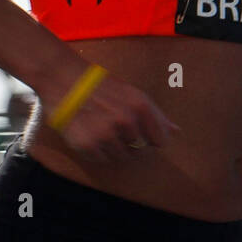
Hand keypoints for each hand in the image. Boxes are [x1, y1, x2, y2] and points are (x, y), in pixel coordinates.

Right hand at [41, 66, 179, 164]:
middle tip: (119, 130)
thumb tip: (177, 132)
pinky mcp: (87, 145)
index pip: (160, 140)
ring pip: (122, 157)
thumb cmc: (102, 86)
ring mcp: (106, 134)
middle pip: (141, 150)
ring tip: (104, 131)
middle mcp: (126, 121)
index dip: (153, 139)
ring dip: (116, 149)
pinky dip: (99, 153)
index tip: (145, 136)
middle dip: (133, 144)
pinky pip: (102, 160)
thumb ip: (156, 115)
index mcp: (141, 106)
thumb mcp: (133, 94)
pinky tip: (93, 136)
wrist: (64, 81)